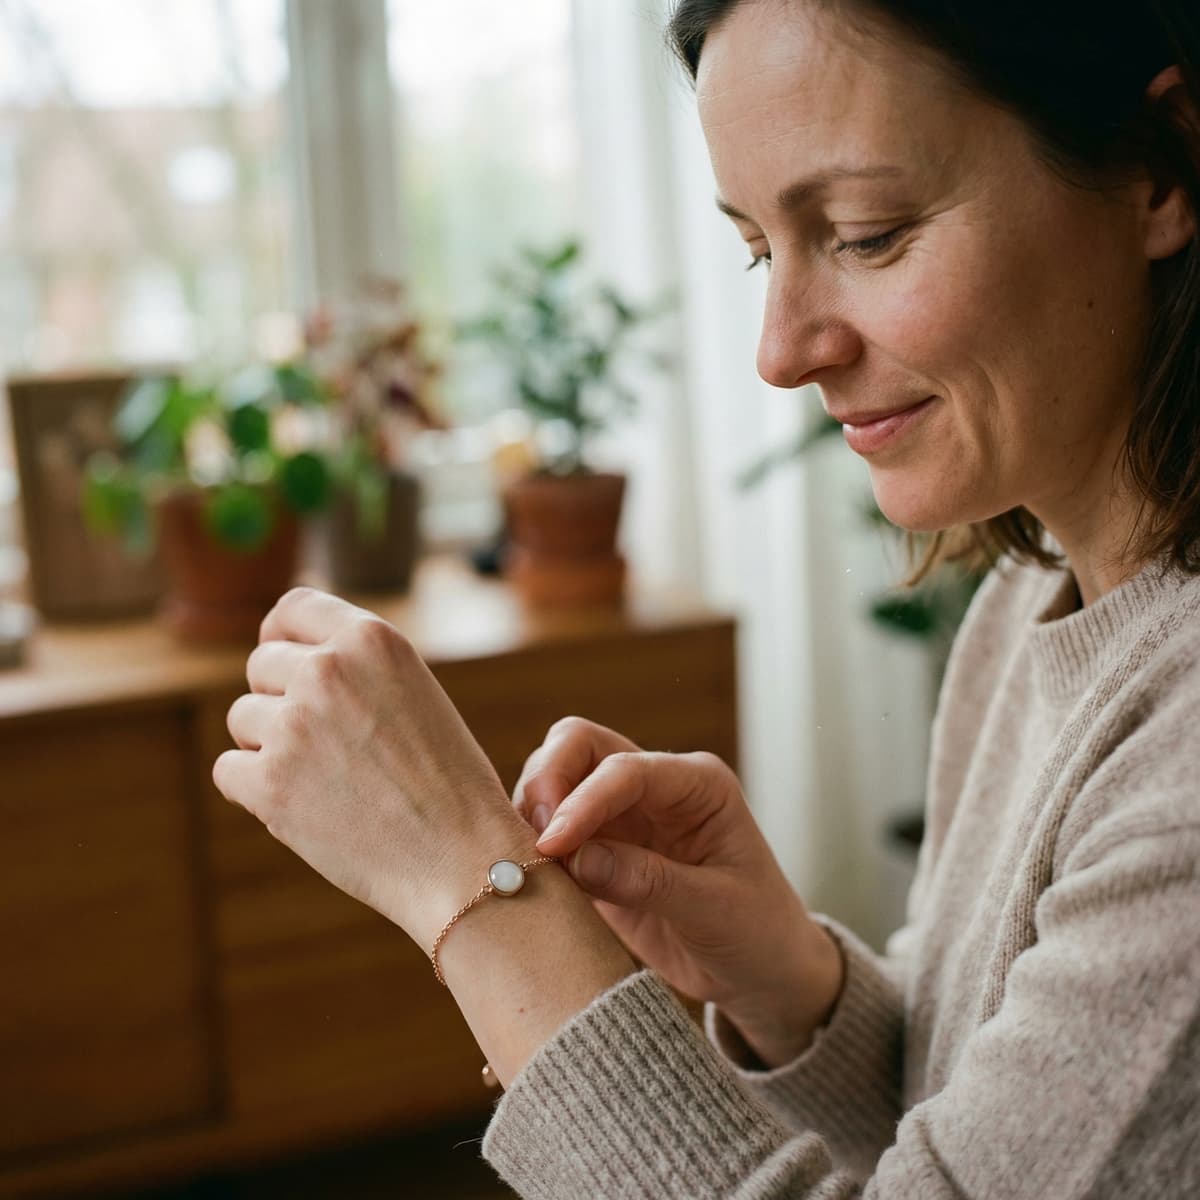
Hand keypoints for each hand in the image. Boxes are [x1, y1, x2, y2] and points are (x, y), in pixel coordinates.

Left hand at [213, 587, 535, 950]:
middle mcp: (328, 670)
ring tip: (325, 781)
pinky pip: (228, 771)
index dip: (282, 635)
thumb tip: (279, 659)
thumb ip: (356, 668)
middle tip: (323, 745)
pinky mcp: (269, 783)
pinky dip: (254, 791)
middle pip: (262, 666)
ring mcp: (295, 725)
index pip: (294, 607)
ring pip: (242, 719)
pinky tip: (303, 808)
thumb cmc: (447, 782)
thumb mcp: (413, 693)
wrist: (463, 857)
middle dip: (279, 700)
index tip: (283, 658)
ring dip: (268, 747)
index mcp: (372, 639)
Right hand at [512, 718, 841, 1051]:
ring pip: (556, 779)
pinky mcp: (599, 850)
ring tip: (532, 864)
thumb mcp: (715, 911)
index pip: (625, 769)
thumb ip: (648, 882)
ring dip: (533, 811)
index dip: (582, 800)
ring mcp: (624, 815)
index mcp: (697, 784)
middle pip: (579, 745)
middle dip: (547, 780)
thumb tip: (576, 859)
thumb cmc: (758, 933)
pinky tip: (533, 878)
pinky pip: (551, 829)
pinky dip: (532, 844)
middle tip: (536, 840)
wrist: (763, 974)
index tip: (553, 844)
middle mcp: (656, 787)